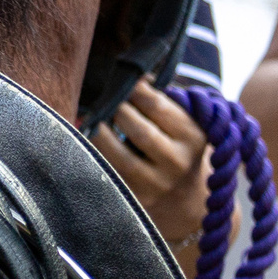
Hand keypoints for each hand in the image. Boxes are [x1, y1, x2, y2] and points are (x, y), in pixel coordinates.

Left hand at [94, 79, 210, 271]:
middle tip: (105, 99)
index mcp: (193, 137)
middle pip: (137, 128)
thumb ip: (161, 102)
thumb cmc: (176, 149)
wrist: (186, 203)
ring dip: (98, 132)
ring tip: (91, 118)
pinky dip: (92, 155)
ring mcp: (156, 184)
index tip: (123, 80)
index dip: (133, 88)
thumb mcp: (182, 126)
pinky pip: (107, 173)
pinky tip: (84, 140)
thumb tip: (132, 75)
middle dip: (115, 109)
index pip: (156, 105)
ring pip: (118, 155)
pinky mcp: (135, 200)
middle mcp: (177, 162)